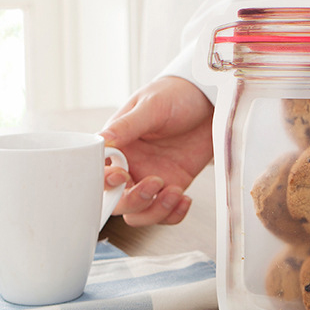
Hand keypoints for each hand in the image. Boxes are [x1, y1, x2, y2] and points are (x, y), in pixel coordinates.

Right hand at [99, 76, 213, 225]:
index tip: (122, 176)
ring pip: (140, 212)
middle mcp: (131, 165)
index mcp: (117, 146)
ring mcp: (151, 177)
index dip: (105, 182)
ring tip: (175, 193)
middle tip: (155, 182)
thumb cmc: (176, 94)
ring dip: (155, 211)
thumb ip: (128, 125)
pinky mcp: (173, 184)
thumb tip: (103, 139)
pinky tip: (184, 199)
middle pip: (117, 201)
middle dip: (134, 200)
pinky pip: (165, 212)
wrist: (210, 100)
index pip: (99, 173)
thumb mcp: (152, 106)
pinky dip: (173, 214)